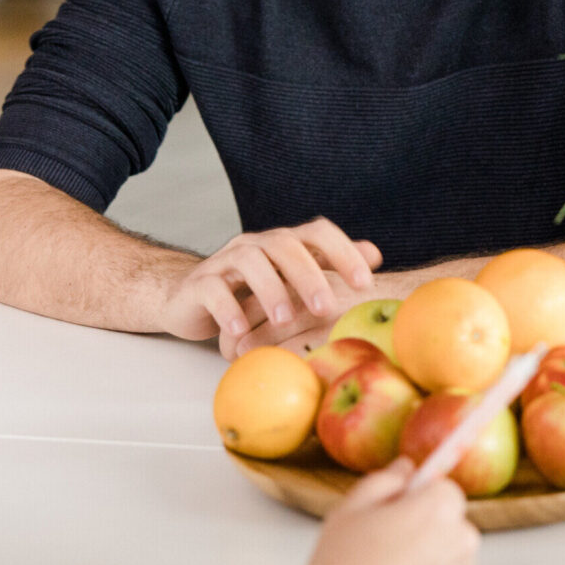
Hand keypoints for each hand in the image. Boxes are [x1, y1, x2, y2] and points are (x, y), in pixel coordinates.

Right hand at [158, 218, 380, 357]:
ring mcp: (225, 261)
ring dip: (270, 290)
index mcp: (283, 243)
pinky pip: (213, 289)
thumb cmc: (250, 291)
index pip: (318, 232)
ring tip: (285, 320)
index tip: (365, 282)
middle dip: (309, 276)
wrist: (190, 297)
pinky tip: (241, 331)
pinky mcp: (199, 284)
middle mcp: (256, 245)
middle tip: (326, 308)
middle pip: (285, 246)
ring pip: (249, 261)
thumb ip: (329, 265)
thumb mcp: (291, 279)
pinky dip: (228, 310)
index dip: (343, 252)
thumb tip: (374, 255)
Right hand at [285, 459, 480, 564]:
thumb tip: (406, 467)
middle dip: (427, 535)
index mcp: (439, 508)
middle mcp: (464, 541)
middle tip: (386, 555)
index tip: (396, 516)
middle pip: (452, 528)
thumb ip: (384, 481)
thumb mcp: (350, 511)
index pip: (444, 491)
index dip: (418, 502)